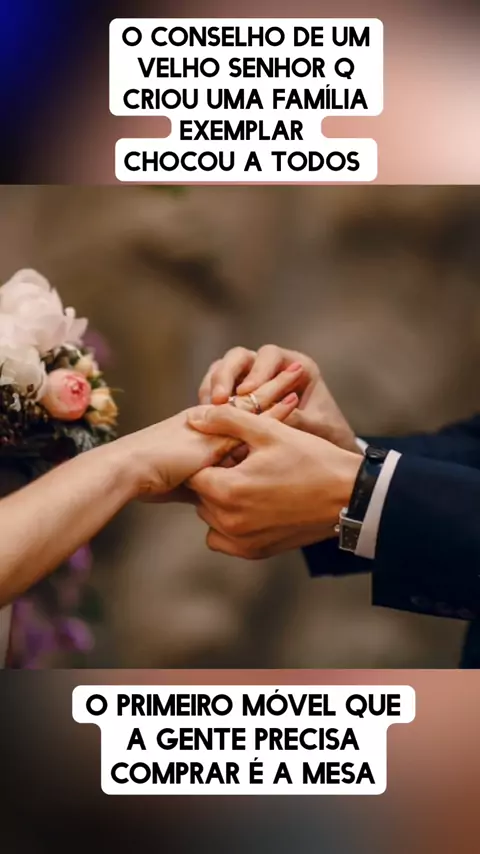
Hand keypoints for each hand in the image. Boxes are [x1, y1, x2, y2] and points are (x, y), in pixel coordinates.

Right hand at [114, 365, 302, 500]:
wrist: (129, 471)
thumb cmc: (146, 479)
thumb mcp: (182, 482)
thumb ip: (201, 484)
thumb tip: (213, 500)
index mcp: (199, 430)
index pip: (234, 413)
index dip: (256, 405)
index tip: (277, 395)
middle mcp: (208, 421)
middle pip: (246, 400)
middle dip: (269, 386)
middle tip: (294, 371)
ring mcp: (214, 424)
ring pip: (252, 402)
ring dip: (276, 388)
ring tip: (299, 373)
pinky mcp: (218, 431)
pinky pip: (252, 417)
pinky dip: (274, 410)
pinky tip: (294, 400)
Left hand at [187, 405, 361, 558]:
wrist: (349, 496)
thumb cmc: (312, 460)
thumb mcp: (270, 431)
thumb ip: (227, 420)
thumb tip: (195, 418)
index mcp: (228, 490)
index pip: (194, 473)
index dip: (210, 458)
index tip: (231, 451)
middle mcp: (229, 521)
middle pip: (200, 495)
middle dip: (214, 478)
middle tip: (243, 464)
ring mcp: (242, 540)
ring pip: (210, 516)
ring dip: (221, 501)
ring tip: (251, 483)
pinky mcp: (255, 552)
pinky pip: (223, 539)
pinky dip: (229, 524)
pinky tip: (252, 506)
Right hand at [198, 344, 359, 453]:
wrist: (325, 455)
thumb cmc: (326, 434)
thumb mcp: (317, 427)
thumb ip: (297, 419)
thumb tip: (270, 416)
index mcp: (295, 365)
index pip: (270, 356)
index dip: (257, 371)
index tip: (247, 392)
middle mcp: (270, 367)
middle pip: (239, 357)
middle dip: (226, 375)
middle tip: (219, 400)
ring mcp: (250, 379)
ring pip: (222, 370)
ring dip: (212, 387)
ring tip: (208, 410)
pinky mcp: (235, 396)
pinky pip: (215, 389)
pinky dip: (208, 401)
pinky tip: (206, 420)